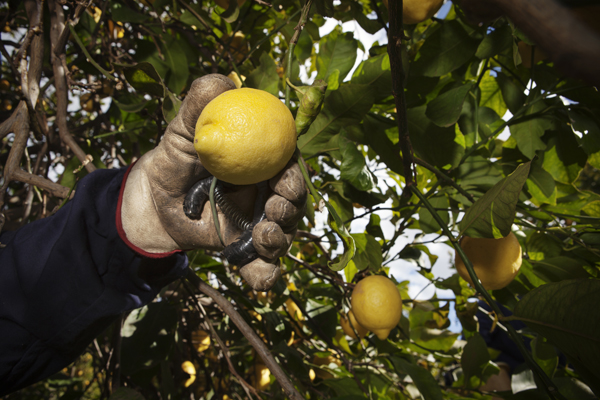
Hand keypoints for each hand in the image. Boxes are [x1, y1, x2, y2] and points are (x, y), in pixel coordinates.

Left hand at [120, 74, 305, 289]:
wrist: (153, 200)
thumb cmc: (173, 158)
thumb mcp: (182, 130)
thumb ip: (199, 106)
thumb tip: (222, 82)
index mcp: (262, 163)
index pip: (289, 168)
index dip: (294, 175)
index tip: (285, 181)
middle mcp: (266, 193)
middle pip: (292, 203)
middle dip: (291, 208)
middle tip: (274, 209)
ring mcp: (258, 224)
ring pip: (283, 235)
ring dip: (281, 239)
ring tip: (263, 235)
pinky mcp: (244, 250)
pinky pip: (261, 267)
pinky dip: (265, 276)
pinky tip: (259, 280)